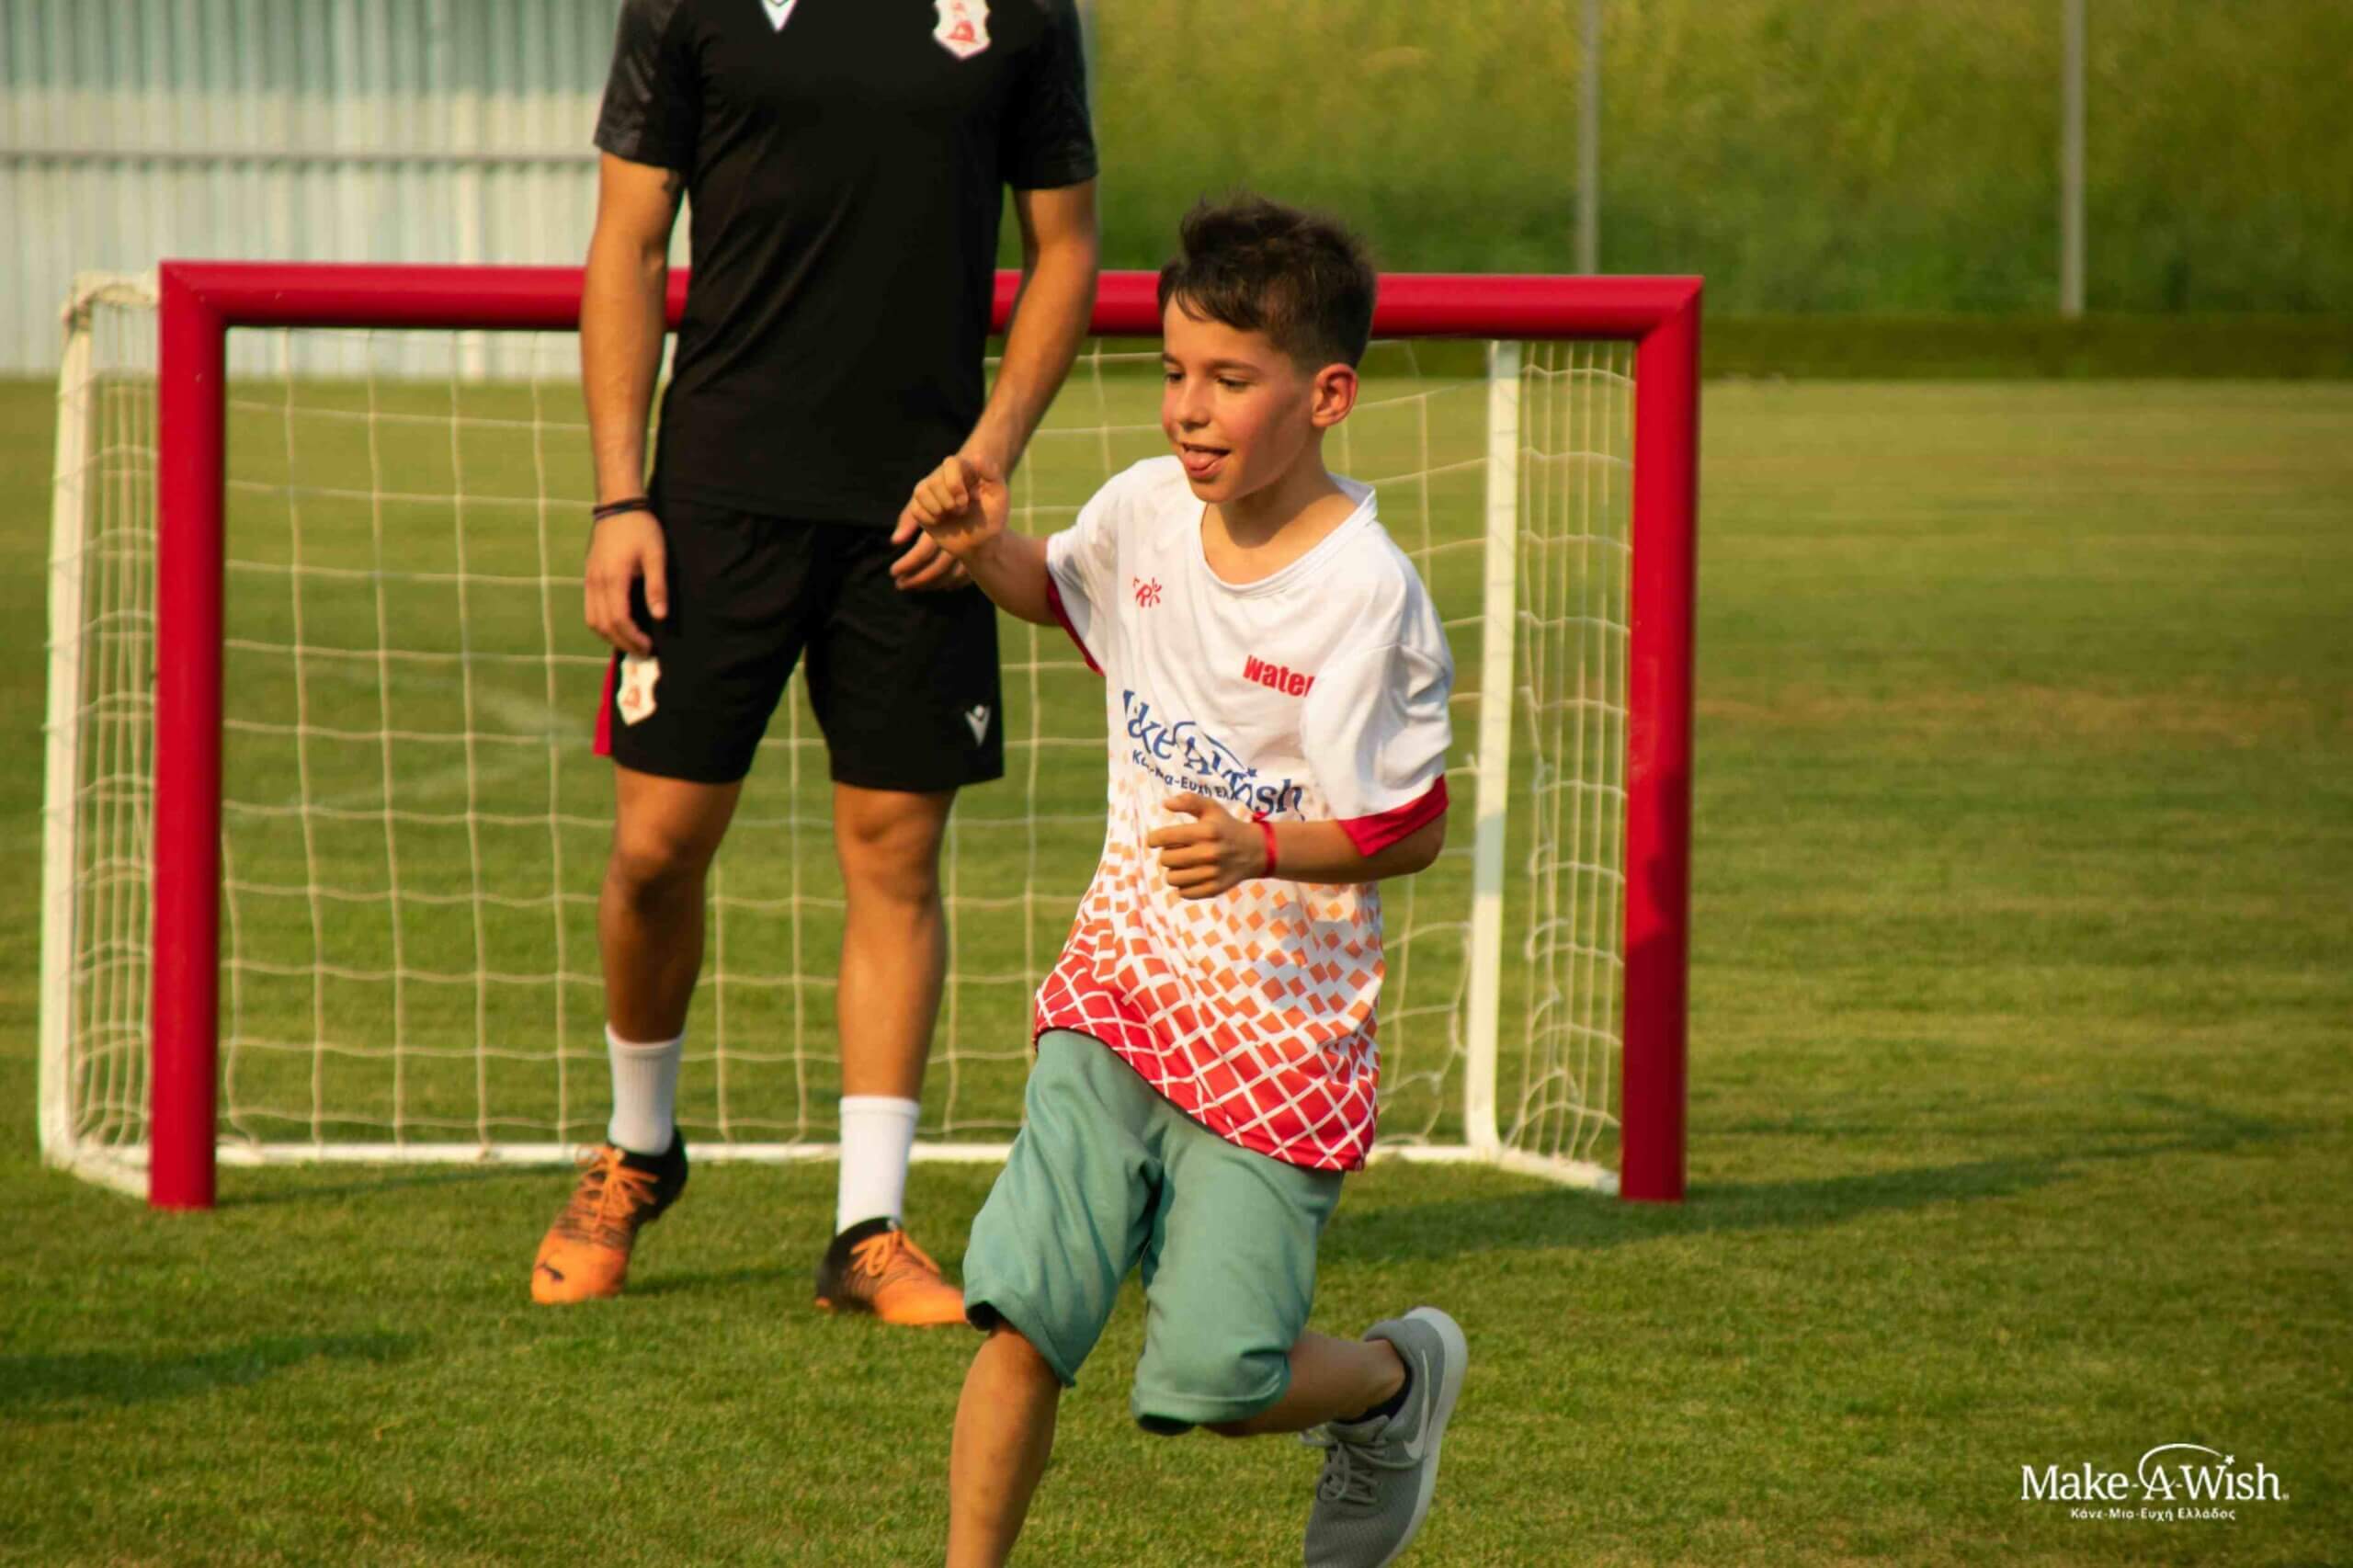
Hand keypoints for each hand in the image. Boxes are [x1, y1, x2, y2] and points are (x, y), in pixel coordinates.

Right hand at [584, 507, 665, 655]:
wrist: (618, 505)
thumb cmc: (640, 528)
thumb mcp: (656, 555)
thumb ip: (657, 586)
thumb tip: (660, 616)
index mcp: (613, 578)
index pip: (619, 620)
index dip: (633, 638)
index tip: (650, 647)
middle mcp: (596, 582)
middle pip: (603, 625)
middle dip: (623, 643)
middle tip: (643, 651)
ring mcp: (589, 580)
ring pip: (592, 620)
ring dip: (610, 637)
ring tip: (631, 643)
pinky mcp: (589, 577)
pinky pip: (590, 610)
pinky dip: (603, 624)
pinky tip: (619, 626)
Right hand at [891, 453, 1006, 590]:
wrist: (981, 541)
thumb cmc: (992, 517)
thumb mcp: (999, 496)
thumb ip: (992, 474)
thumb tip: (976, 456)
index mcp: (963, 470)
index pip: (951, 463)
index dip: (954, 483)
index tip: (965, 501)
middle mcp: (944, 476)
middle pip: (934, 481)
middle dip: (948, 501)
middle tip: (962, 511)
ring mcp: (930, 491)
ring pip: (921, 491)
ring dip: (937, 509)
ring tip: (952, 515)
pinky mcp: (920, 507)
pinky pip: (915, 508)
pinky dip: (929, 518)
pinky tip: (940, 521)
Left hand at [1145, 793, 1268, 899]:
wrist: (1255, 850)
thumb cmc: (1227, 827)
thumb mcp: (1211, 808)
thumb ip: (1189, 801)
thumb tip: (1165, 804)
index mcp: (1205, 831)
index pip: (1164, 838)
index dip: (1154, 839)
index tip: (1155, 840)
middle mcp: (1208, 853)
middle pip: (1165, 859)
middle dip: (1167, 854)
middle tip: (1177, 851)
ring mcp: (1211, 873)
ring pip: (1171, 878)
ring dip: (1174, 871)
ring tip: (1183, 865)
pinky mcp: (1214, 889)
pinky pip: (1184, 892)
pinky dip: (1184, 886)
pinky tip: (1192, 876)